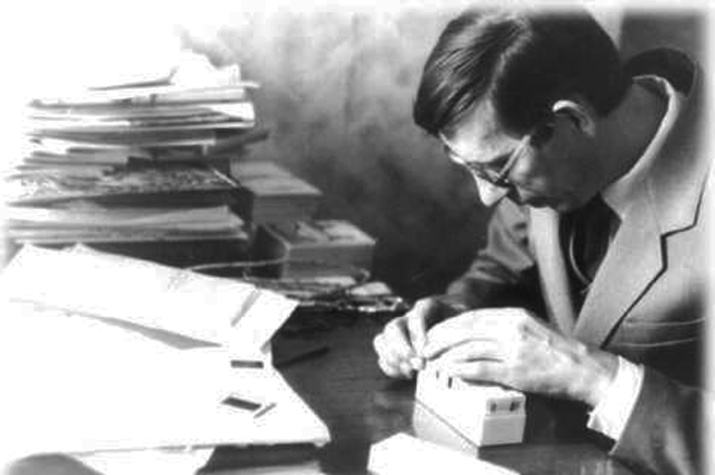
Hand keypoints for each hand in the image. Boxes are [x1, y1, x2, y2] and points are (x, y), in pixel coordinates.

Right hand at [373, 297, 463, 378]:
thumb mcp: (467, 318)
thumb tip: (458, 347)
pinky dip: (390, 366)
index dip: (419, 335)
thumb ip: (463, 328)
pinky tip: (405, 374)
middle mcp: (409, 317)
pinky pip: (382, 354)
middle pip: (393, 328)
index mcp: (427, 307)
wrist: (457, 317)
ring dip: (393, 358)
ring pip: (382, 340)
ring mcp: (400, 331)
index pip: (416, 316)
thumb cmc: (463, 319)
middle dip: (403, 349)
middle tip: (418, 364)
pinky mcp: (396, 346)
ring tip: (410, 371)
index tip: (426, 352)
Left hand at [423, 307, 617, 406]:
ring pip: (468, 349)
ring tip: (433, 362)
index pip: (471, 317)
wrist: (582, 368)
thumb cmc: (554, 350)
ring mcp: (512, 350)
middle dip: (441, 339)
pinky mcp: (515, 372)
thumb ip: (503, 326)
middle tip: (426, 348)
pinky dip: (460, 370)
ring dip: (446, 356)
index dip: (449, 325)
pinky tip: (450, 372)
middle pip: (465, 331)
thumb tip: (473, 332)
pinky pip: (480, 369)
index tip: (434, 333)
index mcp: (513, 316)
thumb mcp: (528, 327)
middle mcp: (511, 329)